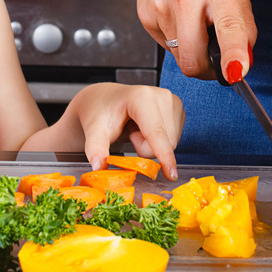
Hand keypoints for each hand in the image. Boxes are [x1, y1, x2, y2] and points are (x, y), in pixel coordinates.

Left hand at [70, 82, 184, 179]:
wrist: (106, 99)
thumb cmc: (101, 112)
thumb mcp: (94, 130)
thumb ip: (96, 149)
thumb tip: (98, 166)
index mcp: (141, 97)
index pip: (156, 133)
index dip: (164, 155)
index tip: (171, 175)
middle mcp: (162, 96)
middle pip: (165, 142)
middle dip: (145, 149)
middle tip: (130, 135)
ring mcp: (172, 101)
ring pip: (171, 143)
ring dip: (152, 145)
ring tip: (136, 129)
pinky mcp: (177, 108)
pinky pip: (174, 138)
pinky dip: (159, 140)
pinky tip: (146, 127)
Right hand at [135, 0, 254, 82]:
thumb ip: (244, 26)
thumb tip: (242, 63)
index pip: (228, 26)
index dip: (233, 54)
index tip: (236, 73)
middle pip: (193, 59)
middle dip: (207, 70)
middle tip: (216, 60)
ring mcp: (161, 6)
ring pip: (179, 57)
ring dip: (192, 51)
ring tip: (196, 24)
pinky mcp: (145, 16)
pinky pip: (166, 47)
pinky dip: (177, 41)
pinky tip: (180, 18)